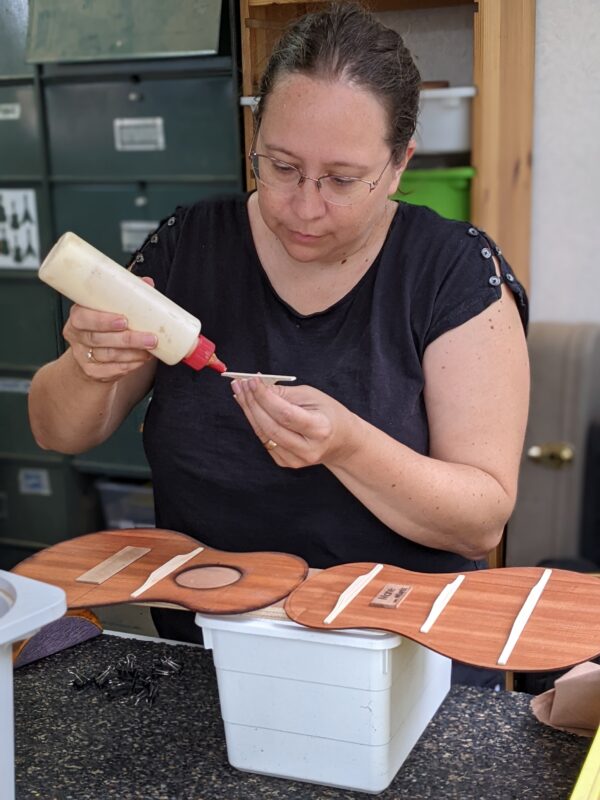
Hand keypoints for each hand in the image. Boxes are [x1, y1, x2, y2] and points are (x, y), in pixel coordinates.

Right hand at [63, 277, 157, 381]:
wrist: (91, 356)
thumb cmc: (103, 326)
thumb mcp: (109, 308)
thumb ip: (125, 296)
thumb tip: (147, 283)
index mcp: (78, 316)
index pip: (83, 318)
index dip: (103, 320)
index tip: (124, 320)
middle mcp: (77, 336)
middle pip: (99, 338)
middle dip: (128, 339)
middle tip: (150, 338)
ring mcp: (83, 355)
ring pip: (109, 355)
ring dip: (133, 353)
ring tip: (151, 348)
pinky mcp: (92, 371)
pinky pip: (112, 370)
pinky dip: (130, 365)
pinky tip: (142, 359)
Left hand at [231, 378, 361, 467]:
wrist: (342, 442)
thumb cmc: (328, 414)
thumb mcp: (312, 396)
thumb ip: (285, 393)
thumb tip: (257, 385)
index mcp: (320, 429)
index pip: (285, 414)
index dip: (265, 398)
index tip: (252, 381)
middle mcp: (308, 449)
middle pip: (271, 426)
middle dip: (252, 403)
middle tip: (240, 384)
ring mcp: (296, 460)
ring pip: (263, 434)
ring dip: (249, 411)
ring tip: (240, 392)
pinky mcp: (286, 462)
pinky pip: (265, 440)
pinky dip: (255, 422)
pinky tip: (250, 407)